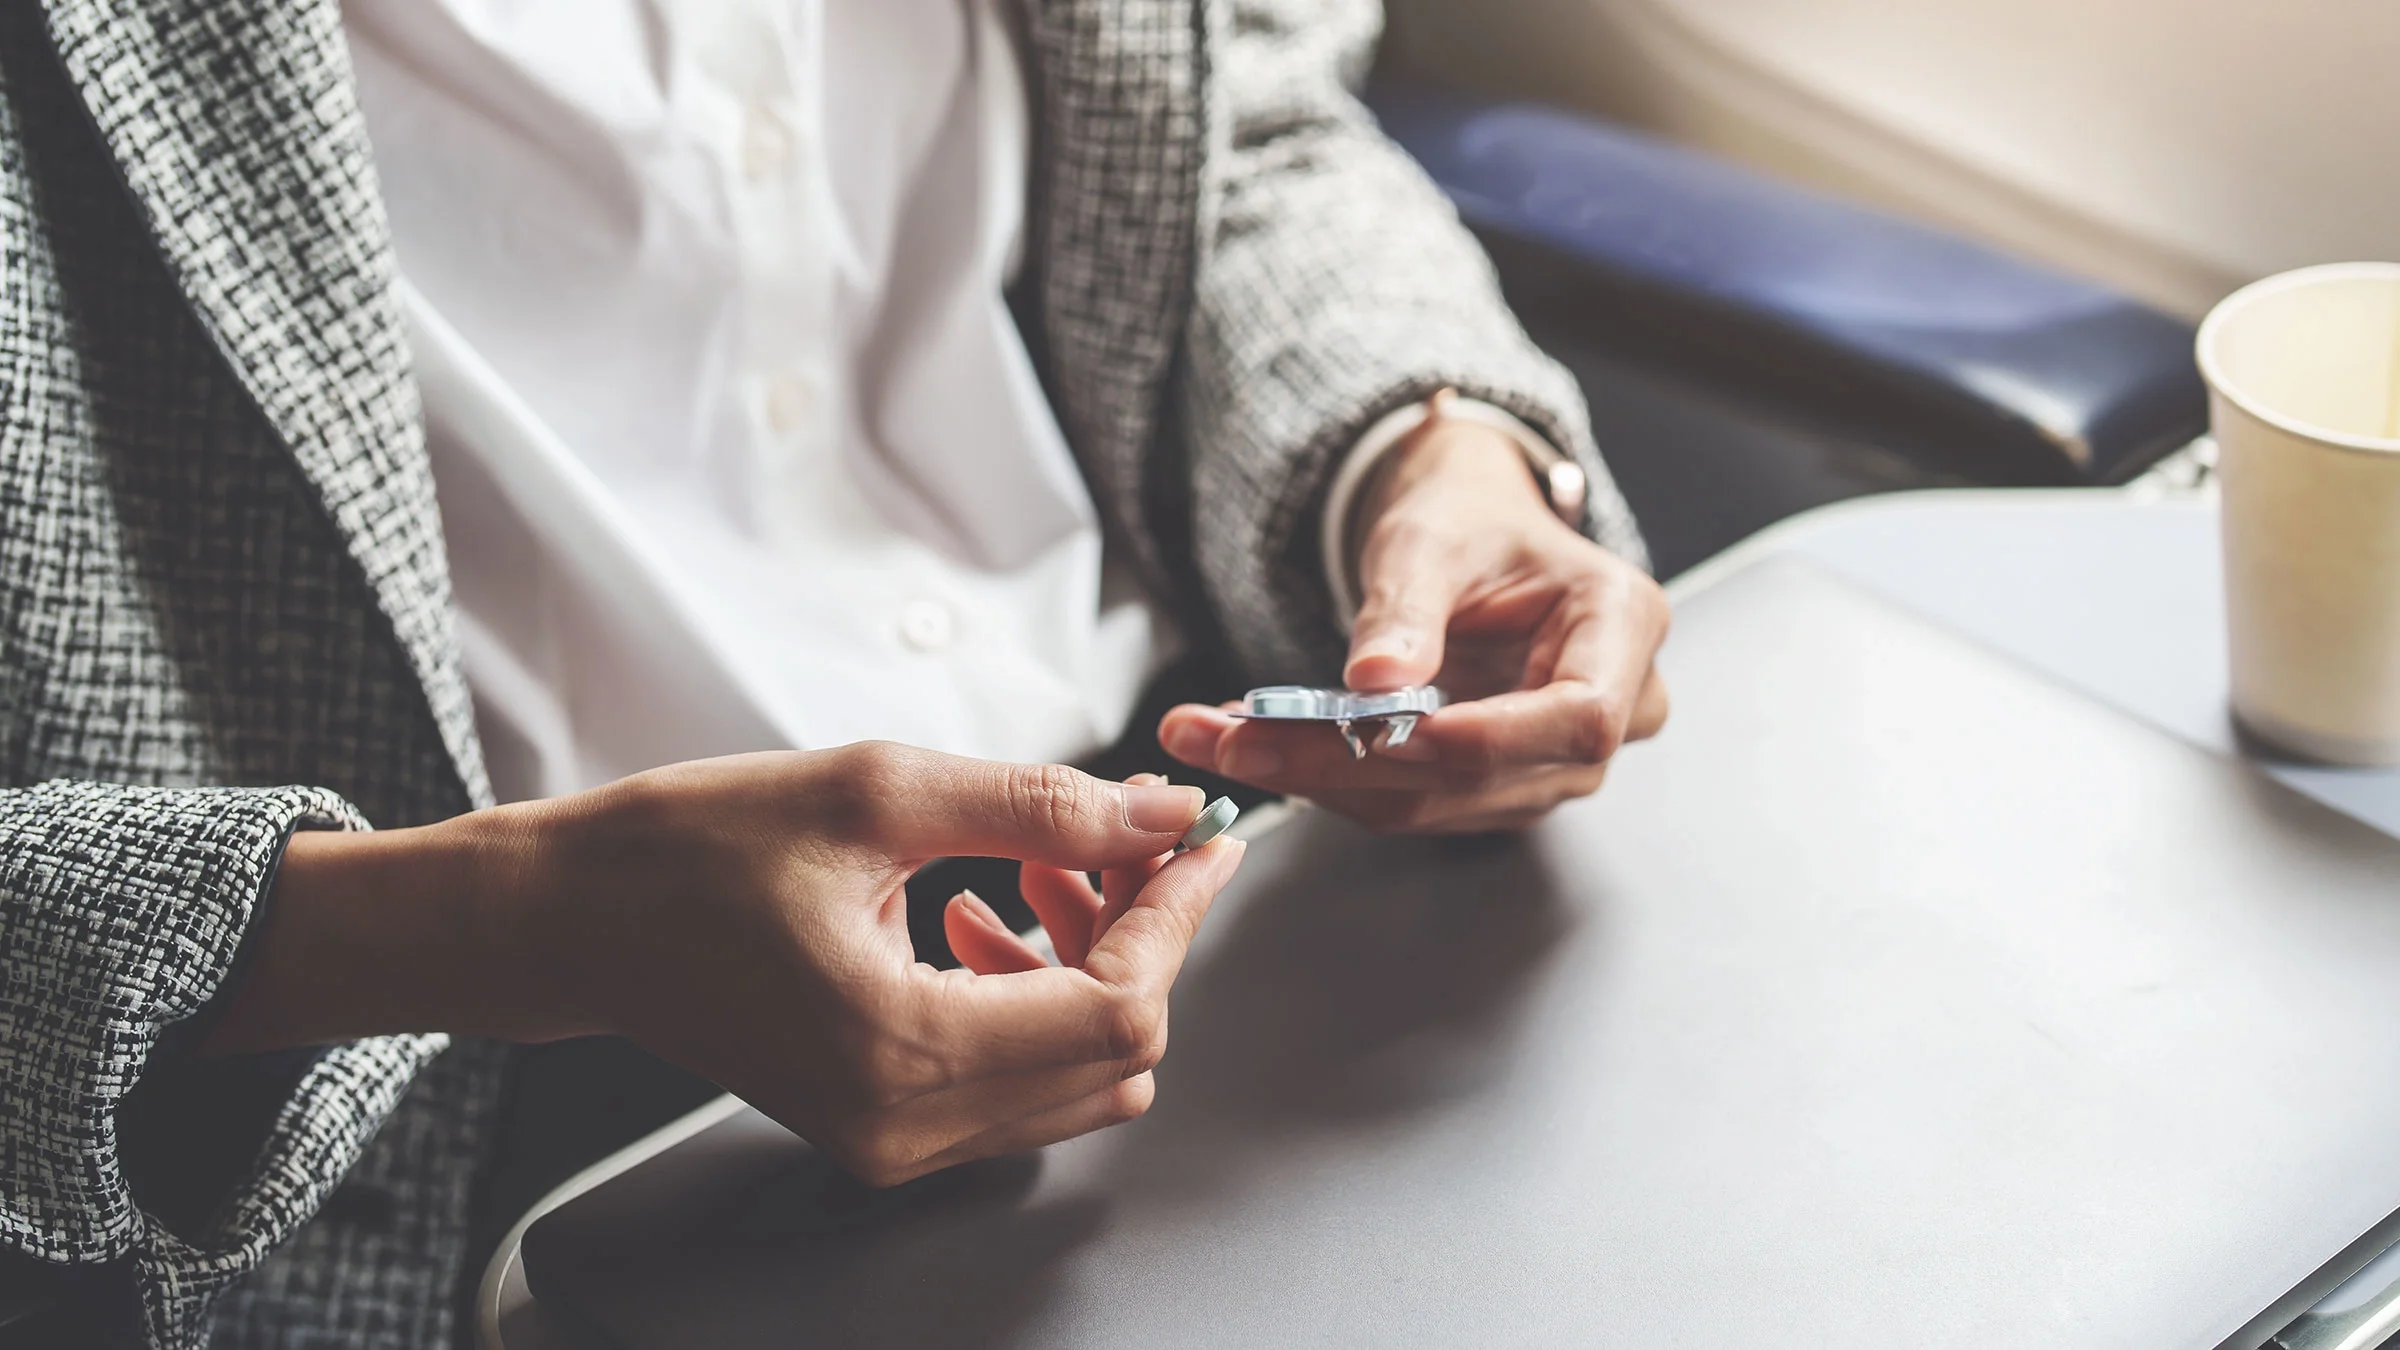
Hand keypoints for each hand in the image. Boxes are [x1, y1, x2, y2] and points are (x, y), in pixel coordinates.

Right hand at [204, 745, 1243, 1186]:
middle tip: (1103, 834)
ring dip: (1087, 959)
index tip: (1199, 841)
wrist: (571, 923)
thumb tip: (1158, 812)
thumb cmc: (687, 854)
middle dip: (1134, 932)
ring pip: (1077, 1071)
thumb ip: (1036, 803)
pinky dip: (1035, 992)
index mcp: (902, 1051)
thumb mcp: (873, 792)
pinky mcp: (882, 1127)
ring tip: (1031, 861)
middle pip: (1114, 1050)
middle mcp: (906, 1124)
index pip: (1116, 1007)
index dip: (1174, 916)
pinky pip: (1017, 1079)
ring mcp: (894, 1141)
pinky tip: (983, 910)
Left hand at [1161, 419, 1668, 832]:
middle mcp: (1614, 707)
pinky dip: (1334, 779)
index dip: (1479, 740)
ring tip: (1222, 737)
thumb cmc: (1468, 521)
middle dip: (1356, 765)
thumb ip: (1407, 607)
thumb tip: (1376, 681)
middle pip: (1494, 774)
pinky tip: (1263, 749)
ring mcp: (1556, 759)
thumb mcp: (1429, 537)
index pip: (1575, 717)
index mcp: (1622, 627)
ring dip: (1327, 780)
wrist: (1466, 537)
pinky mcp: (1498, 784)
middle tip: (1241, 739)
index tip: (1374, 732)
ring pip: (1443, 803)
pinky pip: (1416, 801)